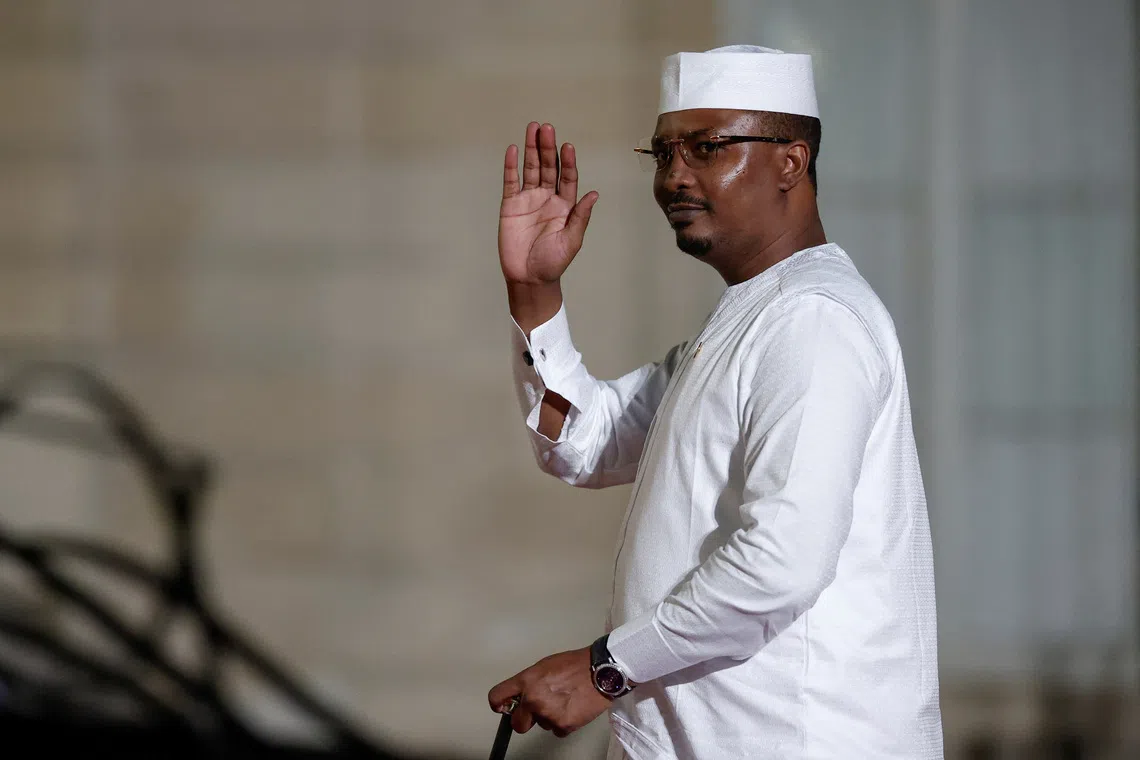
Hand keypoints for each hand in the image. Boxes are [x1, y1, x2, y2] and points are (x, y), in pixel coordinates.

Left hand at [487, 646, 611, 738]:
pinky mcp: (563, 725)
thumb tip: (519, 696)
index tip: (504, 708)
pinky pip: (557, 730)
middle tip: (539, 710)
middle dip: (525, 719)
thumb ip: (528, 682)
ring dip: (549, 717)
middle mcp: (533, 699)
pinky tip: (572, 708)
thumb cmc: (574, 665)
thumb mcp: (544, 666)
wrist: (600, 671)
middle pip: (517, 723)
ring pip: (541, 725)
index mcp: (526, 680)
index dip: (499, 705)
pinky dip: (563, 723)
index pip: (497, 697)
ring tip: (564, 700)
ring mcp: (547, 714)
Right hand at [499, 122, 598, 286]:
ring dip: (532, 149)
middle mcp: (547, 198)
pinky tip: (514, 150)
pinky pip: (511, 182)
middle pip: (548, 167)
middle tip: (547, 128)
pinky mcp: (511, 205)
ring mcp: (528, 199)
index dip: (568, 162)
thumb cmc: (553, 262)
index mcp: (565, 205)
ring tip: (533, 128)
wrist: (529, 277)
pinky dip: (512, 166)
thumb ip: (580, 217)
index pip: (568, 177)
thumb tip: (594, 194)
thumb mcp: (572, 241)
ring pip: (531, 169)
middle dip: (548, 148)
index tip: (567, 146)